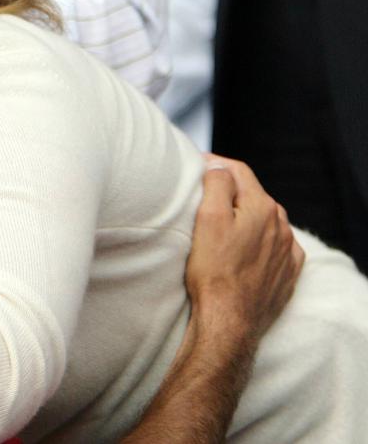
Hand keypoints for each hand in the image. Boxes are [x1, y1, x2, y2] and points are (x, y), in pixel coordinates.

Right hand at [187, 154, 304, 341]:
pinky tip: (243, 250)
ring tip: (222, 226)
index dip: (215, 164)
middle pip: (252, 195)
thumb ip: (217, 184)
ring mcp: (287, 250)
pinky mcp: (288, 272)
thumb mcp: (208, 218)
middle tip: (202, 196)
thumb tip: (219, 167)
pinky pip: (274, 246)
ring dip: (245, 217)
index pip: (238, 171)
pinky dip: (259, 241)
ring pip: (264, 221)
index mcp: (262, 207)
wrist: (229, 320)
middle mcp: (281, 225)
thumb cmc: (214, 271)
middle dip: (229, 191)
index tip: (195, 167)